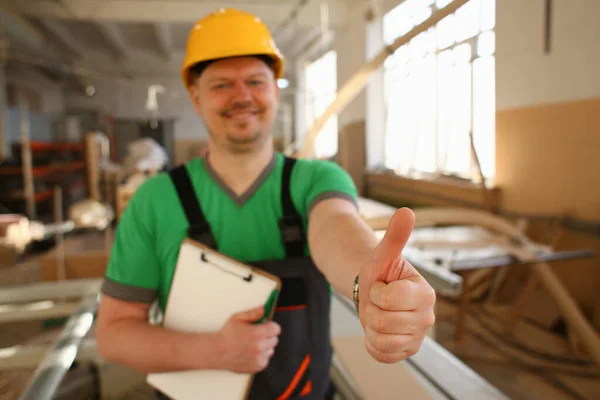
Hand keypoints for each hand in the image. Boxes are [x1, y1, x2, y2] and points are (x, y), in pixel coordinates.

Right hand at [216, 306, 280, 372]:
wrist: (217, 352)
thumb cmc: (226, 334)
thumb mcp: (237, 318)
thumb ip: (253, 313)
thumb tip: (263, 309)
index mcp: (257, 333)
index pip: (276, 329)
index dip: (271, 326)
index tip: (266, 326)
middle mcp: (260, 346)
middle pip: (275, 340)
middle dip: (268, 336)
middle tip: (257, 335)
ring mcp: (258, 358)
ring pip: (270, 350)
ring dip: (265, 347)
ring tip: (252, 344)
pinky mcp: (257, 367)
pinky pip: (265, 360)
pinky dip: (260, 357)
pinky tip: (250, 353)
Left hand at [358, 208, 435, 363]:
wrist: (375, 292)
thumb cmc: (382, 272)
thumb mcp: (384, 254)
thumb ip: (396, 236)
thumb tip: (406, 211)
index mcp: (425, 294)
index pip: (388, 299)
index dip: (377, 291)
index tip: (382, 286)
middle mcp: (427, 318)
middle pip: (382, 322)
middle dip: (372, 308)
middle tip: (379, 301)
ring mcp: (418, 337)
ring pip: (380, 340)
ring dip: (370, 326)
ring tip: (379, 314)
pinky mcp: (407, 353)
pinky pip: (382, 354)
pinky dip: (372, 344)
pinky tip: (378, 331)